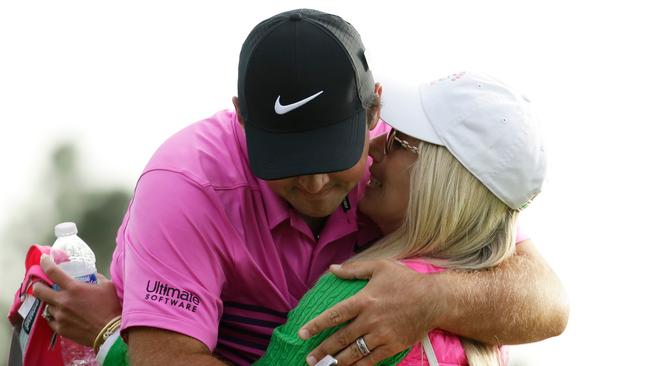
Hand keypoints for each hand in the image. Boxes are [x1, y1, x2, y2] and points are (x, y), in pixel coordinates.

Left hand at [32, 254, 121, 345]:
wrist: (110, 332)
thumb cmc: (110, 307)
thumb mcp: (107, 286)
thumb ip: (97, 279)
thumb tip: (92, 276)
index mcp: (74, 288)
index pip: (53, 272)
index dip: (45, 263)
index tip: (43, 259)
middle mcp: (63, 301)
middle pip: (39, 290)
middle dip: (38, 285)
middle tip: (42, 285)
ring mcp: (59, 316)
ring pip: (47, 306)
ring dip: (52, 303)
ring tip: (60, 304)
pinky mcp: (60, 329)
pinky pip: (51, 320)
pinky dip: (55, 317)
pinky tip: (63, 316)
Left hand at [299, 260, 440, 365]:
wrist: (434, 300)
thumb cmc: (406, 280)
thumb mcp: (380, 267)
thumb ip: (354, 269)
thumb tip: (332, 269)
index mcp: (364, 300)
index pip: (334, 315)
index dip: (316, 325)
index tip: (302, 334)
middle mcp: (370, 320)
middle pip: (341, 339)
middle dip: (322, 351)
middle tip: (309, 359)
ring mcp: (381, 335)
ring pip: (354, 353)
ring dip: (337, 362)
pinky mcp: (392, 346)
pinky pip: (371, 360)